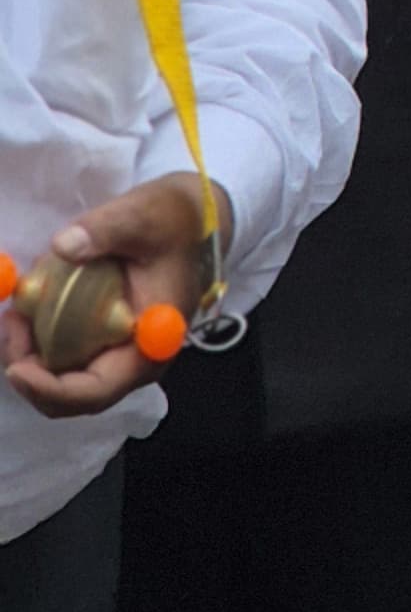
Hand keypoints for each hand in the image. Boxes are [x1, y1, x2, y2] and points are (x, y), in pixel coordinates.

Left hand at [3, 173, 224, 419]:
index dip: (52, 389)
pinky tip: (29, 309)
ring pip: (63, 379)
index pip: (97, 389)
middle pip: (73, 395)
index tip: (17, 368)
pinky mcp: (105, 340)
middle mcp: (134, 360)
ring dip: (30, 356)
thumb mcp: (143, 215)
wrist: (191, 220)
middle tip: (12, 326)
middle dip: (31, 371)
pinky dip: (39, 343)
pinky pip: (64, 358)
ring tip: (16, 313)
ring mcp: (118, 352)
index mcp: (150, 344)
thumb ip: (105, 229)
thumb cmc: (173, 222)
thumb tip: (63, 246)